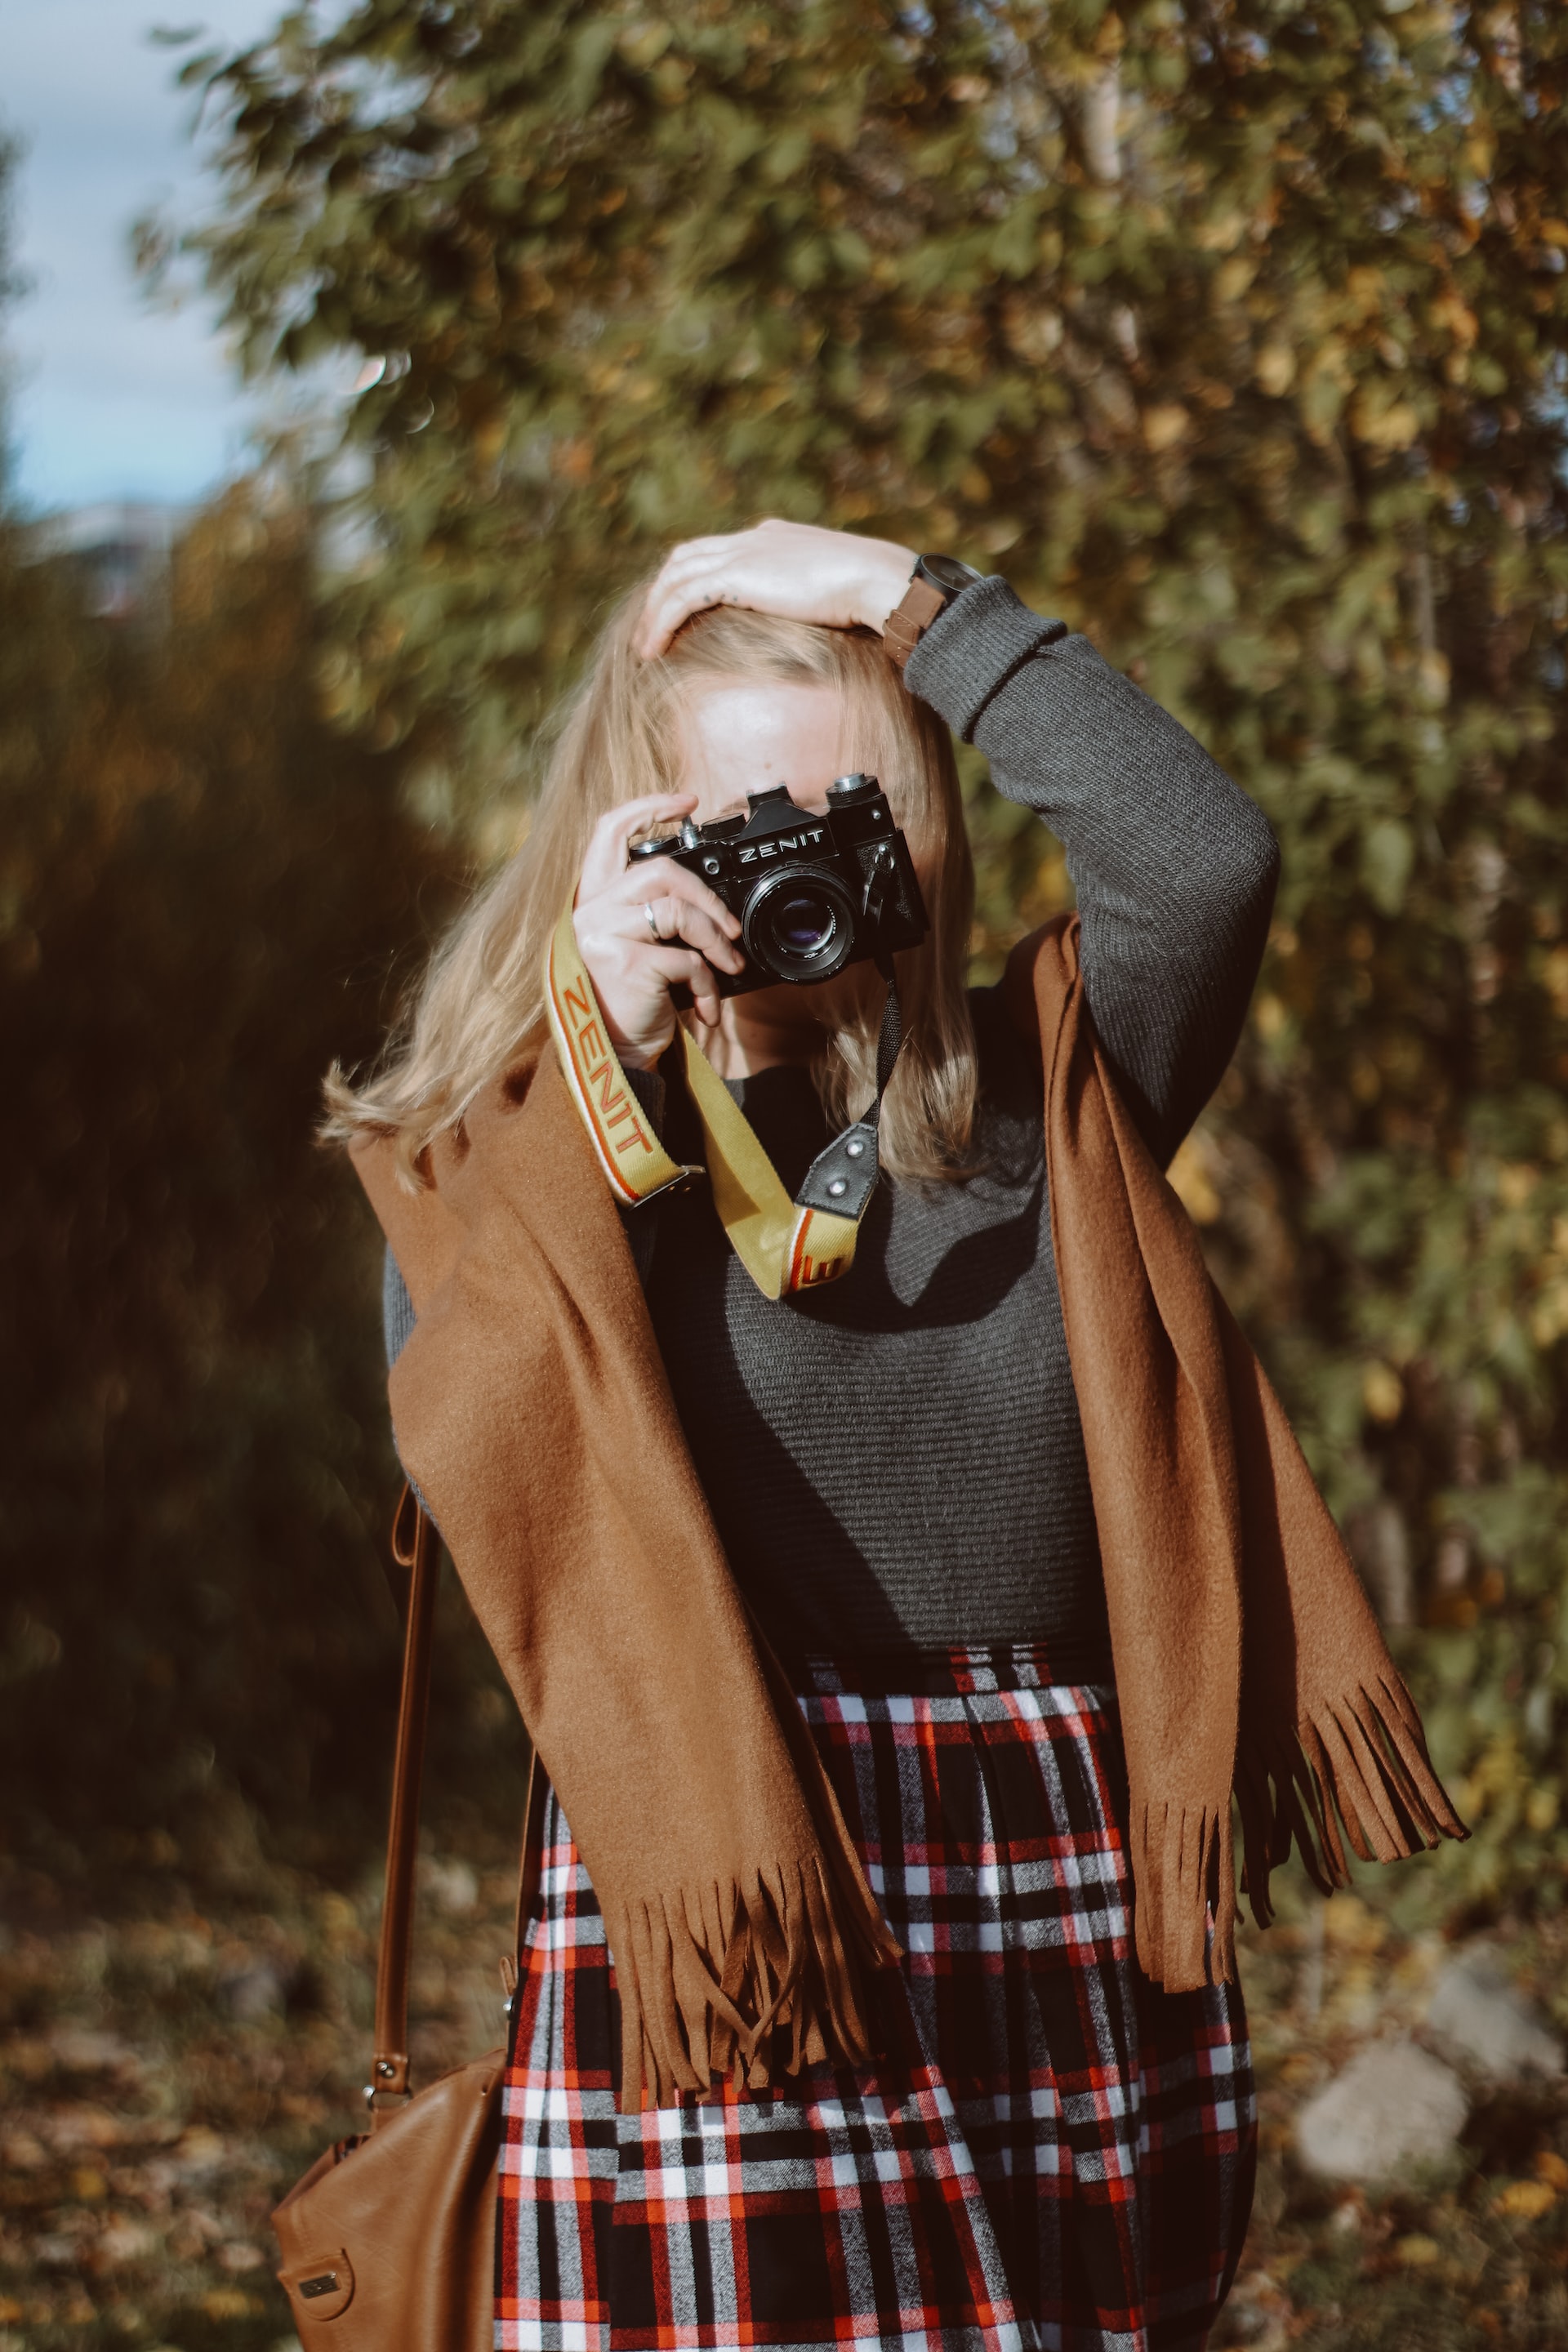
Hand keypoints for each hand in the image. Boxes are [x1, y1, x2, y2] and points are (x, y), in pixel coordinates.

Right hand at [572, 794, 744, 1067]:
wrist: (613, 1060)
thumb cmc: (629, 1006)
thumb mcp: (638, 951)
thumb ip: (655, 917)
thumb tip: (711, 903)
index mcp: (592, 901)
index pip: (608, 832)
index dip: (648, 807)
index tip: (687, 801)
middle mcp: (589, 912)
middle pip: (659, 869)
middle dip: (706, 895)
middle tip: (729, 926)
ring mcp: (603, 936)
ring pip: (677, 910)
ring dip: (715, 940)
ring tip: (728, 967)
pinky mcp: (625, 964)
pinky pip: (686, 960)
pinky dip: (707, 985)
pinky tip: (706, 1008)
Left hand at [635, 519, 915, 658]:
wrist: (876, 579)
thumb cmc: (870, 590)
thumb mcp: (837, 586)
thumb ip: (816, 594)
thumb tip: (826, 617)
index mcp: (772, 536)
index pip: (718, 549)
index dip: (693, 577)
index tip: (681, 611)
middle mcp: (751, 538)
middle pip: (685, 557)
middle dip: (661, 592)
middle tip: (649, 631)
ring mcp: (741, 552)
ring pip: (675, 577)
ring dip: (653, 613)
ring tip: (644, 649)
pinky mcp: (735, 576)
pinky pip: (681, 599)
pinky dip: (661, 624)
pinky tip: (653, 652)